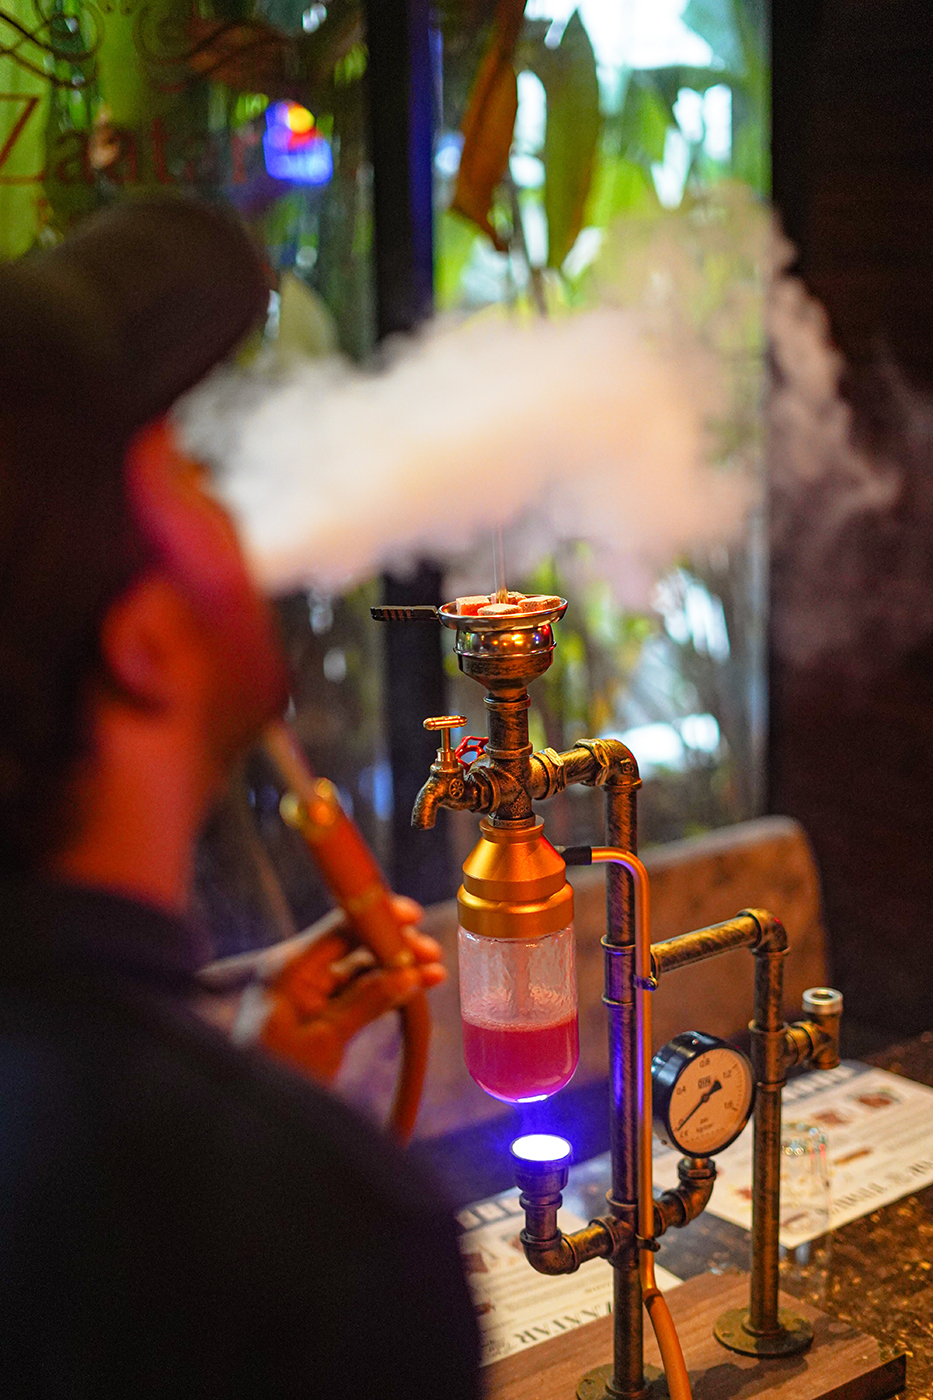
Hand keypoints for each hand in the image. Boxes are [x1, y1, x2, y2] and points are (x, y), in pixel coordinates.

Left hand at [259, 896, 443, 1083]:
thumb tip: (409, 975)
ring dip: (396, 969)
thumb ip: (366, 1003)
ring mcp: (309, 989)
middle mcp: (298, 970)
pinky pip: (357, 991)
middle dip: (394, 947)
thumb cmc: (278, 1077)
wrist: (256, 1118)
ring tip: (435, 974)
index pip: (339, 929)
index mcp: (289, 968)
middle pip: (353, 943)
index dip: (378, 918)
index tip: (414, 918)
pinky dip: (385, 991)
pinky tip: (416, 990)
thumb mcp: (325, 1041)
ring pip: (360, 967)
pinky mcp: (319, 1009)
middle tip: (432, 954)